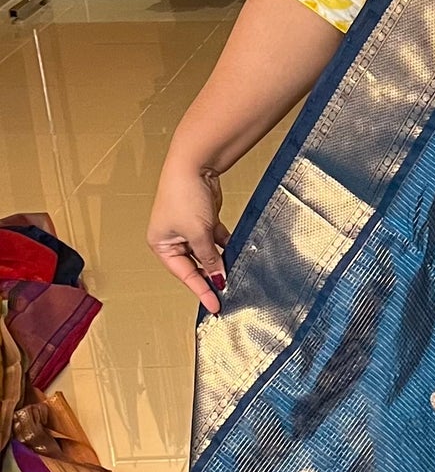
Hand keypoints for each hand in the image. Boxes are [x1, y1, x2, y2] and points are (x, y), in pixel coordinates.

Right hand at [147, 155, 230, 313]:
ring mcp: (188, 229)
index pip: (184, 274)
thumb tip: (218, 277)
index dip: (200, 290)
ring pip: (207, 253)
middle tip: (228, 293)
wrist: (194, 165)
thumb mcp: (198, 233)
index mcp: (161, 244)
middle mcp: (172, 238)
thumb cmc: (184, 195)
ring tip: (234, 275)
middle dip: (211, 276)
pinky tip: (236, 255)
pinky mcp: (203, 220)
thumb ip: (209, 258)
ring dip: (220, 262)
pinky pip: (215, 240)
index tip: (215, 306)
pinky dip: (225, 247)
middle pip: (195, 265)